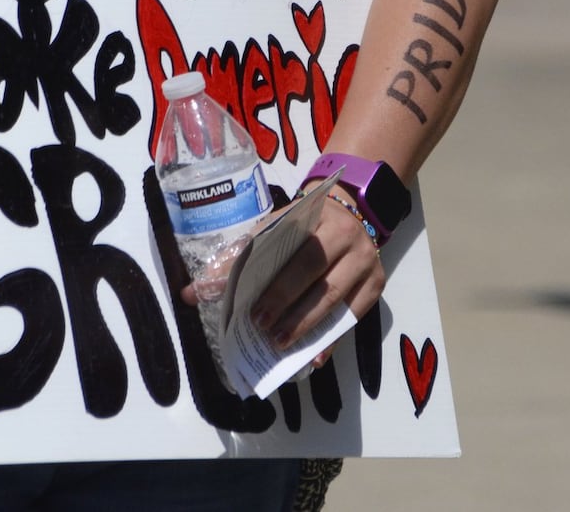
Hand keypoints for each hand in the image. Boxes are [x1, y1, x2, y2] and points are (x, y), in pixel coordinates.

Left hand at [245, 185, 385, 365]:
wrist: (350, 213)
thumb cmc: (304, 227)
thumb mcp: (275, 230)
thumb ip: (238, 258)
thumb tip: (192, 293)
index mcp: (317, 215)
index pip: (290, 246)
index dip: (271, 279)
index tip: (250, 307)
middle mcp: (348, 235)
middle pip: (314, 273)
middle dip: (285, 302)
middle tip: (261, 327)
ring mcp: (366, 261)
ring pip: (335, 297)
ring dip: (305, 324)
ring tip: (279, 343)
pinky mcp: (376, 284)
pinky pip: (353, 316)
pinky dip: (331, 339)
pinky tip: (312, 355)